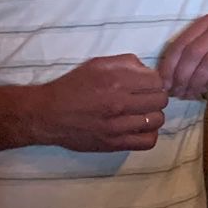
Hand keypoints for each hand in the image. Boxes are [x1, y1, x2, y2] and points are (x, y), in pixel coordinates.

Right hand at [30, 55, 168, 152]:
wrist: (47, 114)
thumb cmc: (72, 87)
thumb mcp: (97, 64)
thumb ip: (126, 63)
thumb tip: (147, 71)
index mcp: (115, 80)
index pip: (156, 81)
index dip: (153, 81)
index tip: (145, 84)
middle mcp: (118, 103)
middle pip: (160, 100)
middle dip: (154, 96)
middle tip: (143, 98)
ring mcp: (117, 126)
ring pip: (157, 120)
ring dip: (151, 115)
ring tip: (140, 113)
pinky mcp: (114, 144)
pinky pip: (148, 141)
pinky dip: (148, 134)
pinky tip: (138, 127)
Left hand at [157, 15, 207, 98]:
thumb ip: (196, 46)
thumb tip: (171, 73)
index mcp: (207, 22)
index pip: (181, 44)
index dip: (169, 66)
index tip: (163, 83)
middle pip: (193, 54)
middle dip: (180, 77)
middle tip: (175, 92)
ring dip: (195, 82)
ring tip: (189, 93)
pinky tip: (206, 89)